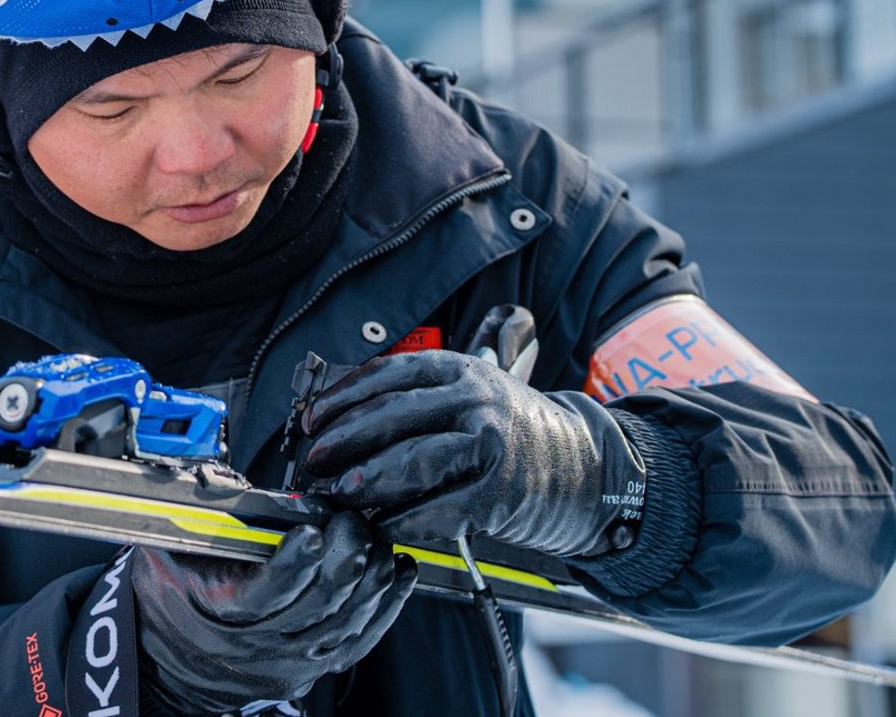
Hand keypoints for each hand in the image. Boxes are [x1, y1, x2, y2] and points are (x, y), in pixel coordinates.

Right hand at [129, 510, 416, 712]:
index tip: (314, 531)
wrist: (169, 659)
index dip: (295, 563)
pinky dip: (387, 605)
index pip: (266, 593)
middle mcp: (261, 643)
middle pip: (320, 604)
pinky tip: (398, 571)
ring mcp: (293, 659)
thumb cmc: (172, 592)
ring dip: (371, 576)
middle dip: (346, 555)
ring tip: (376, 538)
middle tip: (352, 520)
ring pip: (348, 621)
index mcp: (220, 611)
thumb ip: (200, 516)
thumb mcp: (168, 548)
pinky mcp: (316, 664)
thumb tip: (239, 483)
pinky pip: (363, 639)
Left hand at [301, 349, 644, 557]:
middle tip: (313, 463)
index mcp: (461, 369)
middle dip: (344, 441)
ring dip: (368, 481)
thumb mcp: (474, 394)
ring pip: (413, 460)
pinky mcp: (499, 492)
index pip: (389, 374)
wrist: (585, 467)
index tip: (310, 421)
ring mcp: (490, 444)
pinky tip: (382, 526)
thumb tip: (342, 414)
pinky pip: (439, 508)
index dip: (342, 397)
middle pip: (393, 416)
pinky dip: (404, 520)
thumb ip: (420, 397)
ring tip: (340, 496)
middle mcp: (475, 399)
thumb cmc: (513, 432)